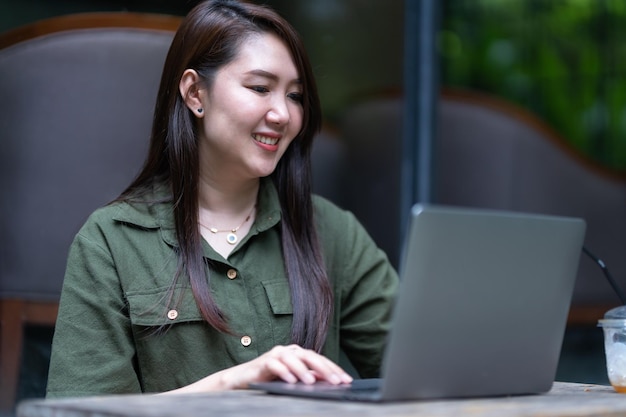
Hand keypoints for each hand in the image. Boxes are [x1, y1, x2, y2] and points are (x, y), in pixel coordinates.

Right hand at [165, 344, 352, 393]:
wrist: (242, 380)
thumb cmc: (269, 379)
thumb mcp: (292, 379)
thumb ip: (307, 377)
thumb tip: (327, 381)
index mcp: (297, 354)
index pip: (320, 360)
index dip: (334, 369)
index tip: (346, 381)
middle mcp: (288, 350)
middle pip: (310, 356)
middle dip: (325, 369)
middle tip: (336, 381)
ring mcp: (275, 354)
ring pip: (293, 359)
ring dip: (303, 370)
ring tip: (312, 382)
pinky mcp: (262, 362)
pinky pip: (274, 365)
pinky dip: (283, 371)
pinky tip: (291, 380)